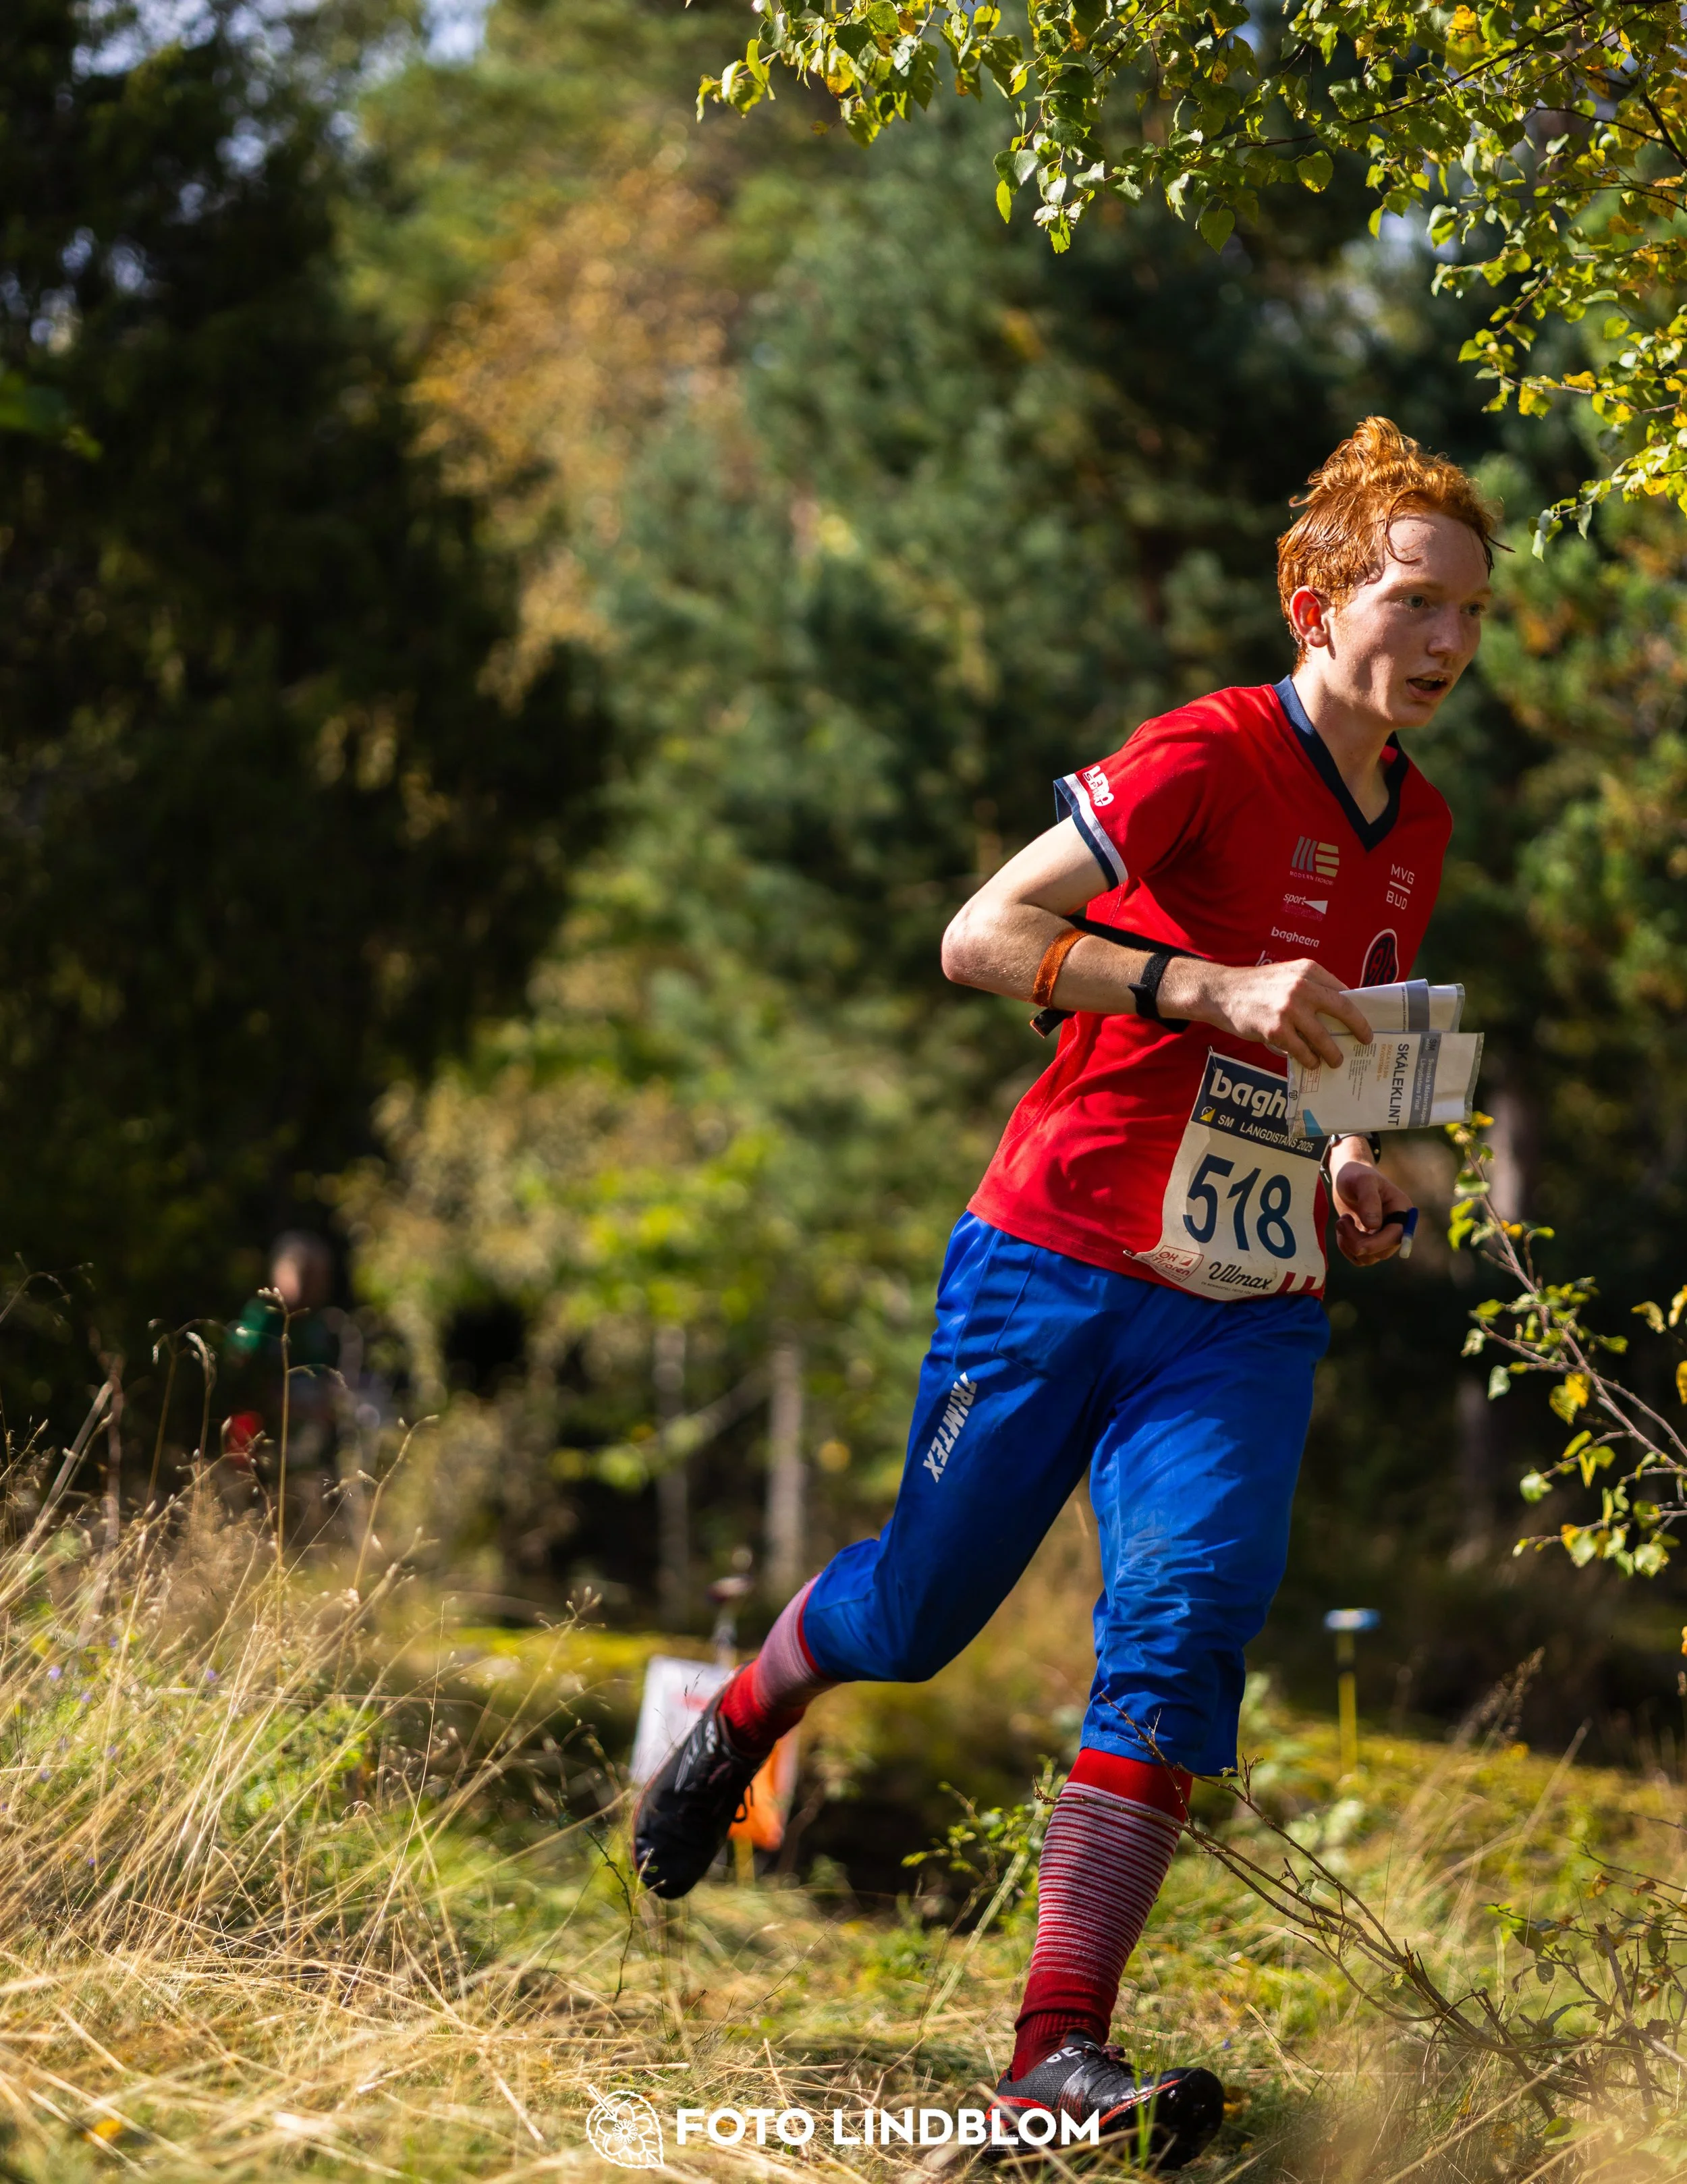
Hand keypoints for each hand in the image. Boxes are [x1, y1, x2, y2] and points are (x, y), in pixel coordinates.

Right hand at [1162, 956, 1374, 1068]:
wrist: (1221, 993)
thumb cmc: (1256, 986)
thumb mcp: (1287, 974)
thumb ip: (1311, 986)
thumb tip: (1338, 1011)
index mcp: (1308, 970)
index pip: (1343, 991)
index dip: (1357, 1009)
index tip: (1365, 1022)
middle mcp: (1302, 986)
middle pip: (1343, 1010)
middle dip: (1358, 1029)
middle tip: (1365, 1040)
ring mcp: (1289, 1009)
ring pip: (1324, 1037)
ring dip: (1333, 1053)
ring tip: (1336, 1061)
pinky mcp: (1276, 1030)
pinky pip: (1302, 1050)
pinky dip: (1310, 1059)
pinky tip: (1312, 1063)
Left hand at [1331, 1153, 1414, 1265]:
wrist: (1347, 1176)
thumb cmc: (1357, 1175)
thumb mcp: (1363, 1181)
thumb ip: (1369, 1199)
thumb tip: (1373, 1225)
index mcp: (1402, 1211)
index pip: (1397, 1236)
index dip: (1379, 1244)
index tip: (1358, 1245)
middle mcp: (1396, 1226)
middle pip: (1382, 1252)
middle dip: (1359, 1242)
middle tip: (1343, 1221)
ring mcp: (1382, 1236)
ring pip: (1369, 1258)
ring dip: (1350, 1244)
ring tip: (1342, 1221)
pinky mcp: (1369, 1241)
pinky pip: (1359, 1257)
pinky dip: (1346, 1248)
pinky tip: (1342, 1230)